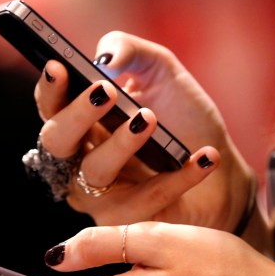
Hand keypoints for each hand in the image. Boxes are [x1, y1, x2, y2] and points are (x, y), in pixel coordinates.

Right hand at [34, 31, 255, 231]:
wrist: (225, 170)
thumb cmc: (184, 118)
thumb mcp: (161, 70)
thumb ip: (129, 50)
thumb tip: (104, 58)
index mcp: (82, 121)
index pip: (51, 105)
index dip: (49, 88)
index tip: (59, 66)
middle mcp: (80, 159)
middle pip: (56, 140)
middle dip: (78, 114)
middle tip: (107, 91)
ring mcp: (100, 195)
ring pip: (95, 171)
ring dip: (122, 143)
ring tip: (150, 119)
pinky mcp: (128, 224)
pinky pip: (146, 201)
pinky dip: (178, 177)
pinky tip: (203, 156)